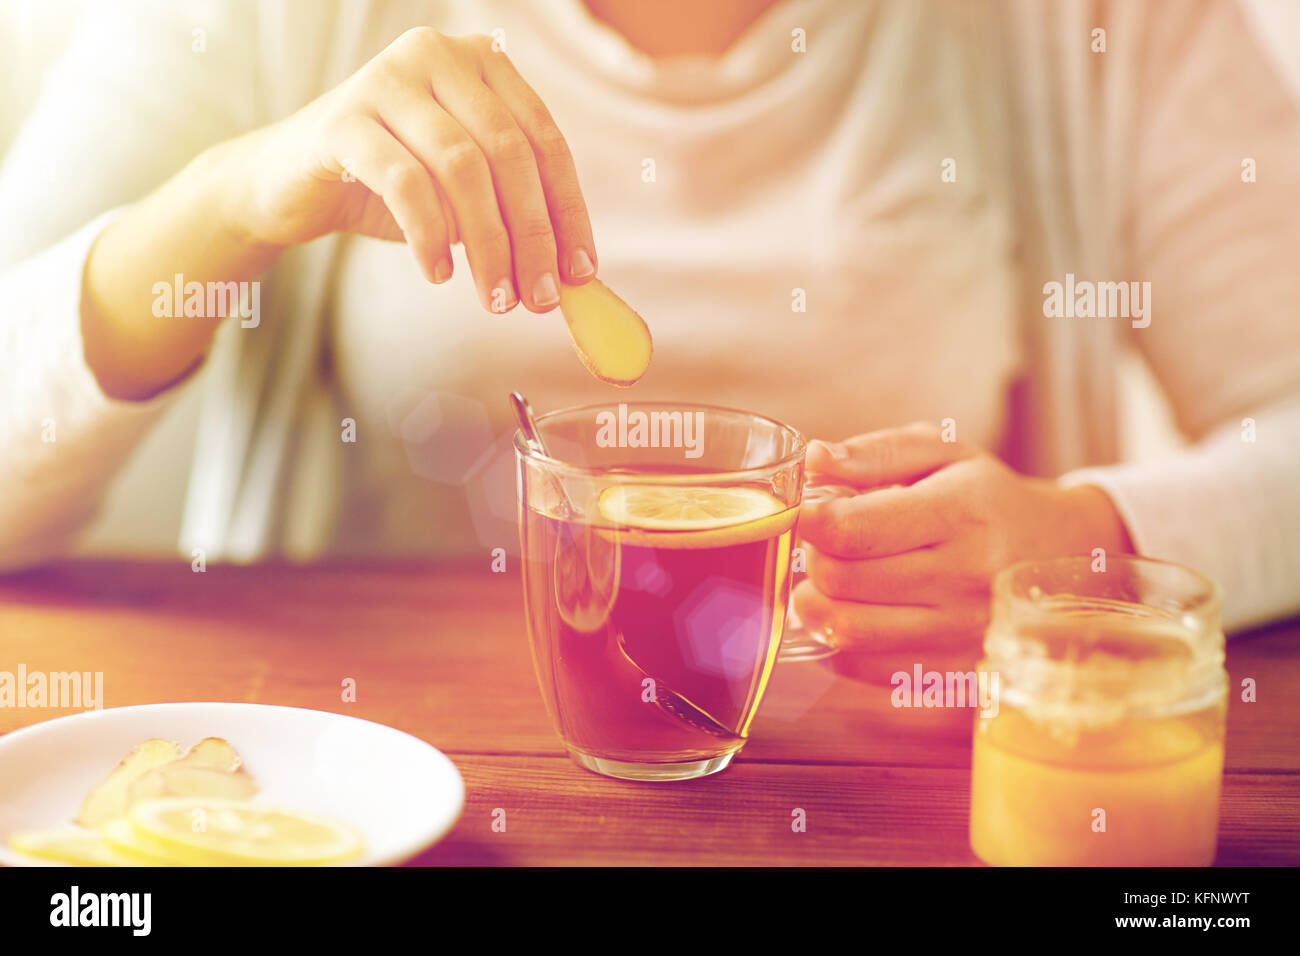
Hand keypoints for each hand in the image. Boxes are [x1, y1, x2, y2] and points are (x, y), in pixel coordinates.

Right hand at [232, 27, 596, 312]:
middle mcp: (437, 55)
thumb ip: (512, 210)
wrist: (290, 183)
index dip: (567, 211)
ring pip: (463, 168)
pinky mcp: (343, 119)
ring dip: (489, 246)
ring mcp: (387, 79)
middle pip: (509, 154)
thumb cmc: (391, 187)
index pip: (544, 140)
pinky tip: (438, 274)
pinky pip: (406, 182)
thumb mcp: (464, 192)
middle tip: (539, 298)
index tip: (579, 272)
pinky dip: (430, 236)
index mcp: (481, 62)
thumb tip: (567, 272)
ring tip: (496, 299)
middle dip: (531, 236)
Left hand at [794, 423, 1132, 684]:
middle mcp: (964, 576)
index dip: (810, 522)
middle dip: (814, 558)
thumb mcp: (943, 452)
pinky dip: (841, 643)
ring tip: (827, 582)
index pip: (854, 530)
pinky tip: (857, 613)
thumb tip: (813, 460)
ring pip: (849, 630)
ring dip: (817, 606)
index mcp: (959, 512)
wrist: (1064, 554)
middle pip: (842, 580)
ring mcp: (960, 631)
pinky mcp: (954, 671)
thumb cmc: (987, 497)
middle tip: (823, 545)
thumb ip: (873, 452)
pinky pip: (865, 667)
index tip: (804, 512)